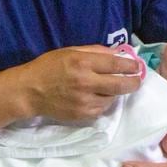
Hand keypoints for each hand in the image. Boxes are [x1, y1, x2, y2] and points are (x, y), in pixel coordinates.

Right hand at [17, 45, 142, 121]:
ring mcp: (84, 101)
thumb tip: (118, 53)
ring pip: (113, 98)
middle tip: (137, 80)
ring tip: (109, 87)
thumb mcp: (71, 51)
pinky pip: (102, 109)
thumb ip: (96, 51)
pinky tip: (97, 96)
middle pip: (121, 85)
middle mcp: (86, 82)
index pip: (116, 65)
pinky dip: (104, 102)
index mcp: (83, 62)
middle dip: (134, 83)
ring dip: (115, 93)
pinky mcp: (82, 115)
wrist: (29, 91)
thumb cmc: (49, 67)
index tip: (137, 66)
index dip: (131, 66)